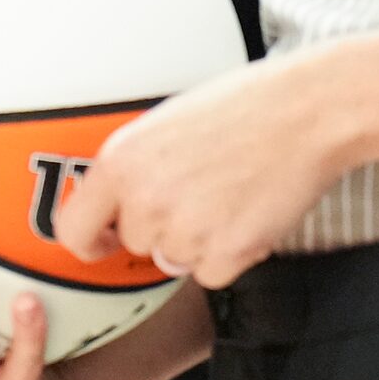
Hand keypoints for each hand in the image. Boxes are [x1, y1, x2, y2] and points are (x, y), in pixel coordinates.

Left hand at [54, 52, 347, 289]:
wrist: (305, 111)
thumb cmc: (243, 106)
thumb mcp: (163, 123)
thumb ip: (132, 167)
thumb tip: (115, 202)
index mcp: (120, 162)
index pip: (73, 230)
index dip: (91, 240)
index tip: (105, 241)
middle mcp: (145, 200)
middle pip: (135, 243)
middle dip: (161, 228)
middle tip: (198, 191)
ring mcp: (185, 231)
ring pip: (174, 259)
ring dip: (197, 240)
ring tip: (227, 192)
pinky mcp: (226, 254)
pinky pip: (211, 273)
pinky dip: (229, 253)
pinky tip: (247, 211)